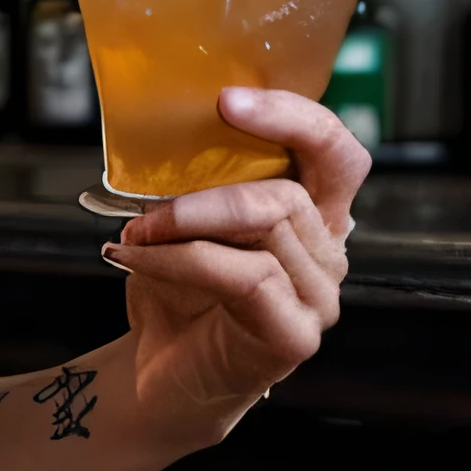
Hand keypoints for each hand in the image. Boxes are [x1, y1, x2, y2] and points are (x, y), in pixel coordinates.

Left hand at [104, 87, 368, 444]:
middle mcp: (327, 254)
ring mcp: (318, 298)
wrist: (156, 370)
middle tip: (144, 205)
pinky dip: (178, 260)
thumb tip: (157, 129)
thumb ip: (195, 179)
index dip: (293, 117)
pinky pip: (243, 276)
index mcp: (311, 213)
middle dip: (207, 191)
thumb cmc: (173, 288)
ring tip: (132, 238)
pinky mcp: (295, 335)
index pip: (337, 152)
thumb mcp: (182, 220)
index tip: (227, 99)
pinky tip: (136, 261)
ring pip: (262, 229)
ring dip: (180, 225)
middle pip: (290, 192)